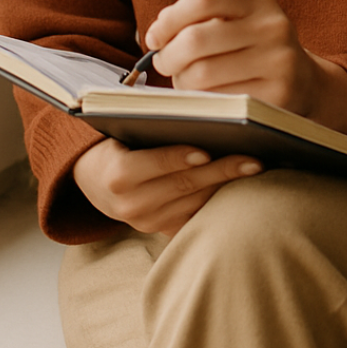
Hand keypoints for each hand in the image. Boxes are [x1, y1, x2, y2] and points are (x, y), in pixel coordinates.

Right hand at [73, 137, 260, 236]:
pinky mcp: (160, 232)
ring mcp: (146, 223)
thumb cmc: (117, 141)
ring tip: (253, 170)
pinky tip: (241, 187)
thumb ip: (153, 123)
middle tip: (253, 160)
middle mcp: (130, 205)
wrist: (93, 180)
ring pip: (193, 203)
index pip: (154, 164)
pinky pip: (194, 217)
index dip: (181, 158)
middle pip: (183, 185)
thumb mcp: (122, 129)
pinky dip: (217, 200)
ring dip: (225, 187)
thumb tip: (200, 116)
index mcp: (117, 174)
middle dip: (220, 172)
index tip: (208, 151)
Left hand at [144, 0, 346, 139]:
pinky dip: (201, 102)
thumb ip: (201, 17)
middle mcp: (273, 27)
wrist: (305, 83)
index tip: (154, 36)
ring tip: (183, 81)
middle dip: (168, 55)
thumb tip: (158, 29)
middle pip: (197, 39)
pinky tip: (203, 99)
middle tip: (163, 63)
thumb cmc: (254, 48)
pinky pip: (220, 101)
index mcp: (259, 0)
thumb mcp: (239, 21)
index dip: (171, 17)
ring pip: (203, 74)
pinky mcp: (277, 97)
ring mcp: (278, 62)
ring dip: (181, 82)